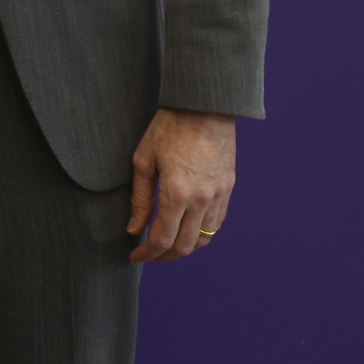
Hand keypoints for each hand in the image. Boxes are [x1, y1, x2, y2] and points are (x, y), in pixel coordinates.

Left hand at [127, 107, 235, 262]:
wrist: (204, 106)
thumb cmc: (169, 128)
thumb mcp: (144, 160)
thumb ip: (140, 199)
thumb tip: (134, 229)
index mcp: (177, 193)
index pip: (162, 239)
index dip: (147, 254)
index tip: (135, 256)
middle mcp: (201, 200)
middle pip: (184, 246)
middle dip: (163, 256)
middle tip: (148, 254)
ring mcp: (218, 196)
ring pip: (204, 239)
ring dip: (184, 248)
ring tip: (166, 245)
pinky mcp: (228, 189)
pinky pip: (216, 223)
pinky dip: (201, 234)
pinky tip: (187, 229)